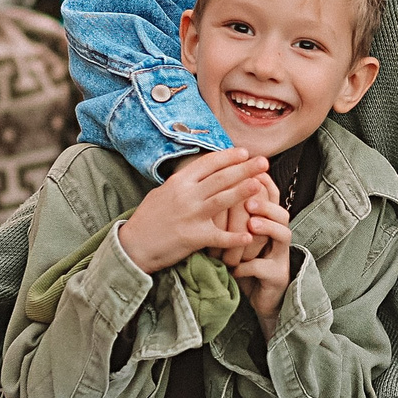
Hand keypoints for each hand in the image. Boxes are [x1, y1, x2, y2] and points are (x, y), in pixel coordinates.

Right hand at [116, 149, 268, 274]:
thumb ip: (184, 183)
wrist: (133, 245)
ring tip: (260, 185)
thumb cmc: (149, 218)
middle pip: (220, 178)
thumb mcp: (163, 192)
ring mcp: (190, 215)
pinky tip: (249, 235)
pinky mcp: (193, 237)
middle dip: (244, 169)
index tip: (245, 152)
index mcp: (179, 182)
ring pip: (222, 200)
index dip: (228, 157)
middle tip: (264, 161)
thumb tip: (201, 171)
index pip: (207, 164)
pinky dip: (234, 237)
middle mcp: (186, 195)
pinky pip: (218, 236)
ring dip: (243, 192)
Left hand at [216, 175, 281, 270]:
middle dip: (265, 205)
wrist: (253, 295)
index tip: (249, 174)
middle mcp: (278, 236)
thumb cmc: (241, 260)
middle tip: (248, 202)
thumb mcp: (235, 235)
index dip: (263, 185)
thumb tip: (213, 186)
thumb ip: (230, 214)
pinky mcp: (277, 276)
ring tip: (251, 226)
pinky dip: (248, 267)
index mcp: (269, 223)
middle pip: (281, 212)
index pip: (272, 198)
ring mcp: (280, 255)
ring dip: (267, 228)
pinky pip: (264, 268)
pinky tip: (234, 269)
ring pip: (283, 235)